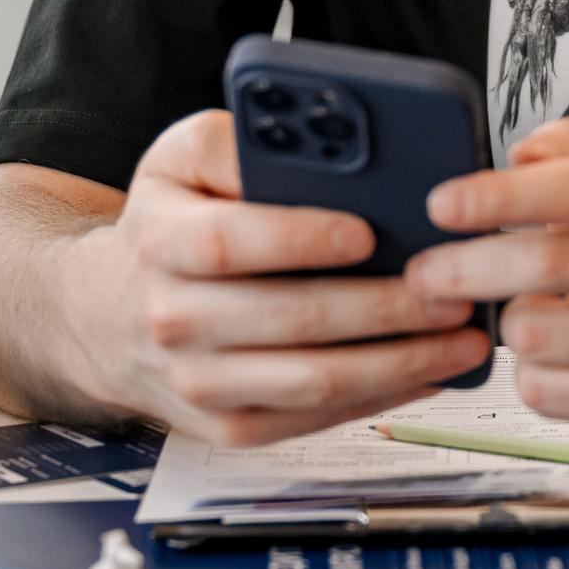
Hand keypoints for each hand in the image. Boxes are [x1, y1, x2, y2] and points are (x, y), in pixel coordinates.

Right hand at [63, 110, 489, 446]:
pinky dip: (382, 396)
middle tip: (453, 287)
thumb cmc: (167, 226)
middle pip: (291, 319)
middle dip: (385, 306)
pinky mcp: (229, 427)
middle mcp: (173, 318)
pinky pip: (316, 418)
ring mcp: (200, 383)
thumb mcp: (179, 160)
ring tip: (463, 336)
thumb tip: (306, 143)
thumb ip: (235, 142)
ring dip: (401, 361)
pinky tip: (430, 370)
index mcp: (161, 241)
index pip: (229, 243)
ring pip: (314, 381)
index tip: (367, 232)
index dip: (299, 238)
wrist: (106, 318)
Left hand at [405, 118, 568, 451]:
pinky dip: (531, 375)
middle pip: (547, 262)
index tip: (443, 204)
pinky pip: (546, 389)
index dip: (501, 196)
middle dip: (466, 267)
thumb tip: (523, 153)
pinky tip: (557, 360)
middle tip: (427, 274)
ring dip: (510, 326)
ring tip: (532, 317)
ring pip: (535, 331)